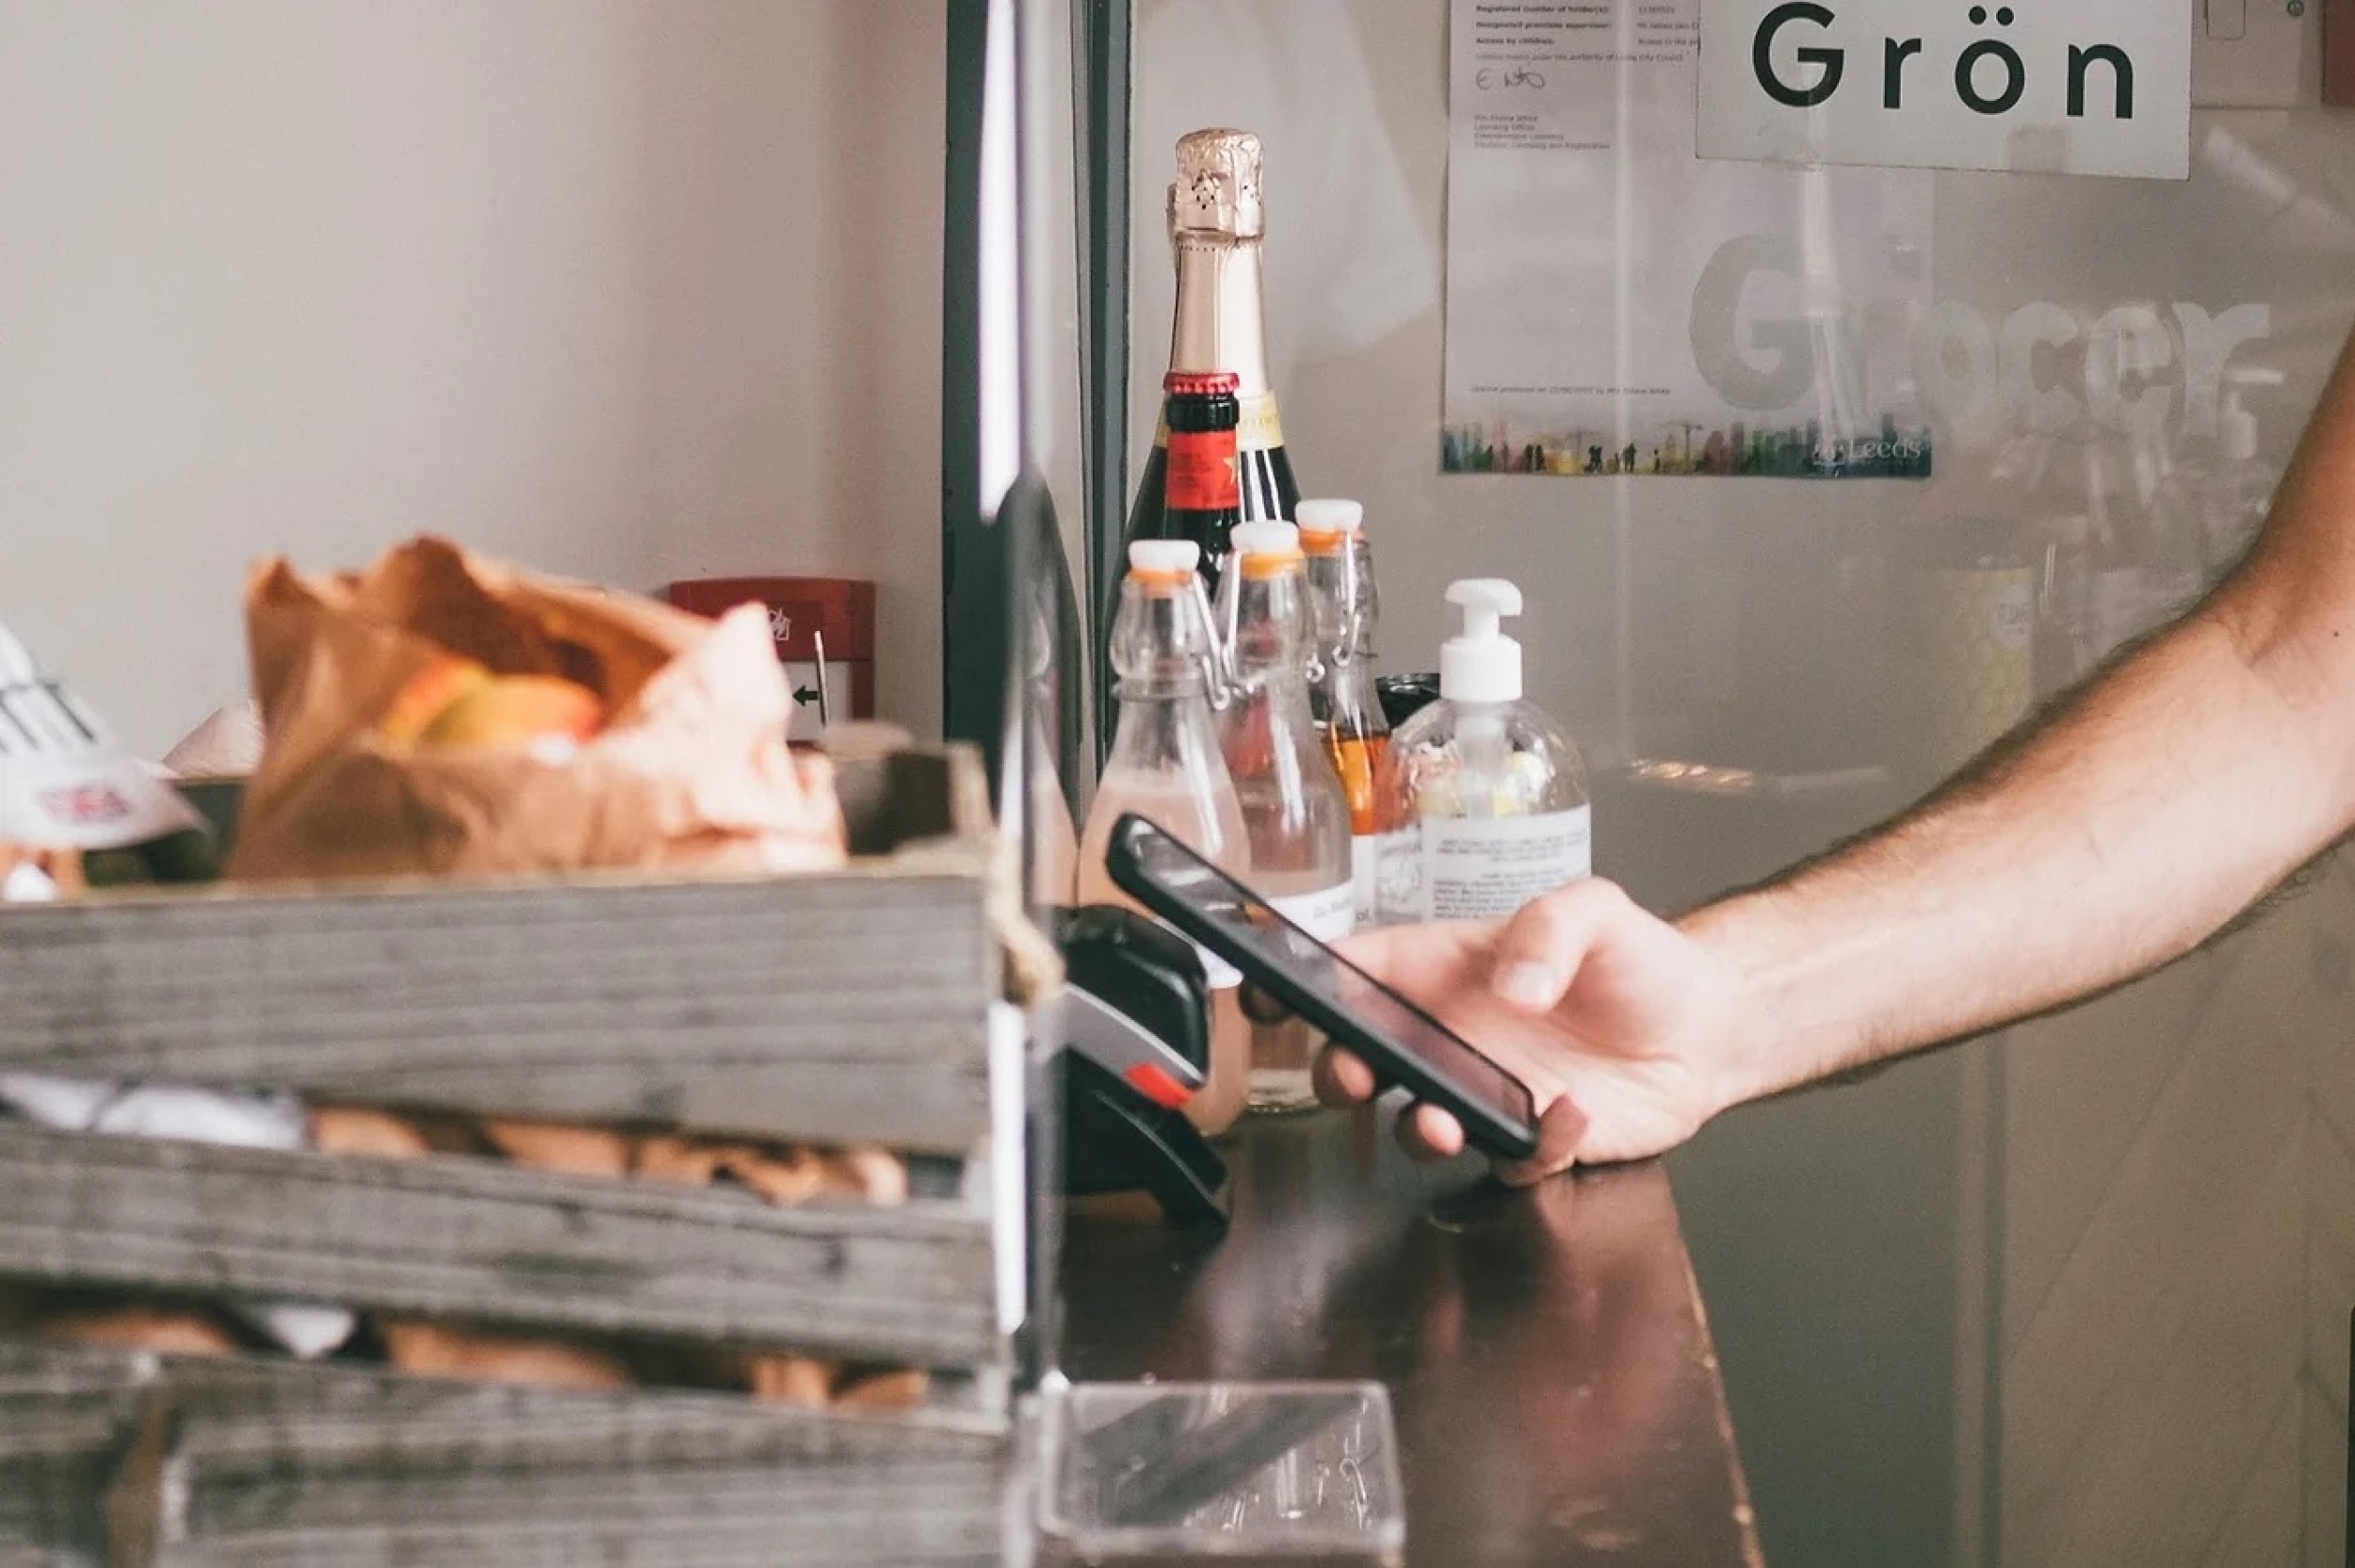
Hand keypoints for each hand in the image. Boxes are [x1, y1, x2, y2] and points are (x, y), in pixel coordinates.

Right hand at [1315, 880, 1748, 1184]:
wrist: (1708, 1028)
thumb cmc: (1638, 959)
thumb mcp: (1598, 909)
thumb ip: (1551, 928)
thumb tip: (1514, 985)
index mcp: (1444, 969)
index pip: (1357, 970)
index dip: (1304, 981)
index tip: (1271, 996)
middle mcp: (1451, 1035)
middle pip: (1361, 1057)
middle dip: (1337, 1070)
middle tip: (1351, 1074)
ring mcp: (1484, 1091)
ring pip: (1416, 1122)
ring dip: (1414, 1127)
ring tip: (1440, 1120)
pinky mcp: (1531, 1140)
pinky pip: (1510, 1159)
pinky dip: (1530, 1147)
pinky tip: (1566, 1115)